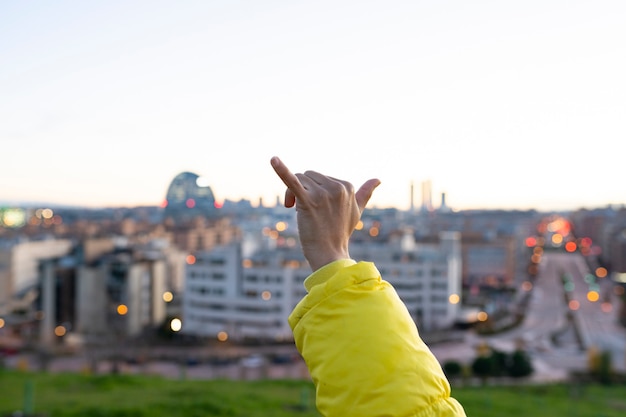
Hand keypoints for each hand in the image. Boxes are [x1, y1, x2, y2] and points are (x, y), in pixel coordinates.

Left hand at [270, 156, 380, 270]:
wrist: (329, 254)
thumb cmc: (340, 232)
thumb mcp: (356, 210)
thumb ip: (365, 193)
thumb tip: (378, 179)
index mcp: (347, 186)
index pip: (320, 177)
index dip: (314, 191)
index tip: (317, 207)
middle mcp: (336, 188)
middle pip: (307, 175)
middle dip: (303, 190)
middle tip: (305, 210)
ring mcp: (323, 194)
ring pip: (298, 179)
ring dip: (292, 194)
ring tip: (295, 210)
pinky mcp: (308, 202)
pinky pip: (293, 182)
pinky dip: (281, 170)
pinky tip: (273, 160)